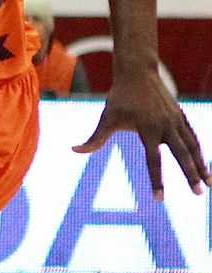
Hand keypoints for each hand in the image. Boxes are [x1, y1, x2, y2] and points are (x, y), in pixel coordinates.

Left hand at [73, 69, 210, 199]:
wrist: (138, 73)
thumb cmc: (119, 97)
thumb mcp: (106, 118)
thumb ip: (95, 138)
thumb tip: (74, 151)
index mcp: (148, 129)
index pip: (153, 161)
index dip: (156, 181)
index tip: (159, 199)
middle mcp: (166, 126)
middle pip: (181, 155)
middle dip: (191, 175)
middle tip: (199, 193)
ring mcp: (176, 121)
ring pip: (193, 147)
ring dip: (202, 165)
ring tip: (210, 184)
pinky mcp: (181, 116)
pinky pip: (193, 137)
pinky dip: (199, 151)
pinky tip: (203, 164)